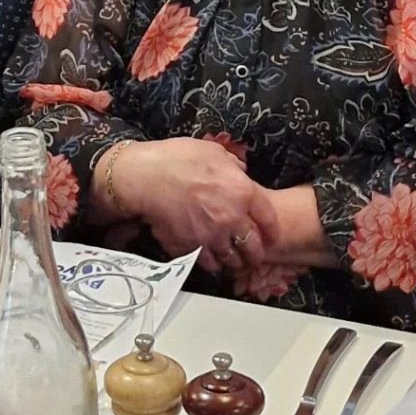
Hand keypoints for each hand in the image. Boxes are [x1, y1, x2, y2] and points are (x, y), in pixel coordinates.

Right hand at [112, 137, 279, 271]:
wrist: (144, 177)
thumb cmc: (175, 159)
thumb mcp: (211, 151)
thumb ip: (231, 164)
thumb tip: (239, 170)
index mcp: (242, 192)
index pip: (269, 220)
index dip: (271, 231)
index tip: (270, 236)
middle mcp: (232, 218)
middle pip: (254, 247)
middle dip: (255, 253)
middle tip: (253, 255)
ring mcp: (211, 237)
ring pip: (232, 259)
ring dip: (233, 260)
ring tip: (231, 259)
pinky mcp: (191, 248)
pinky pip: (207, 263)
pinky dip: (210, 263)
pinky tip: (208, 258)